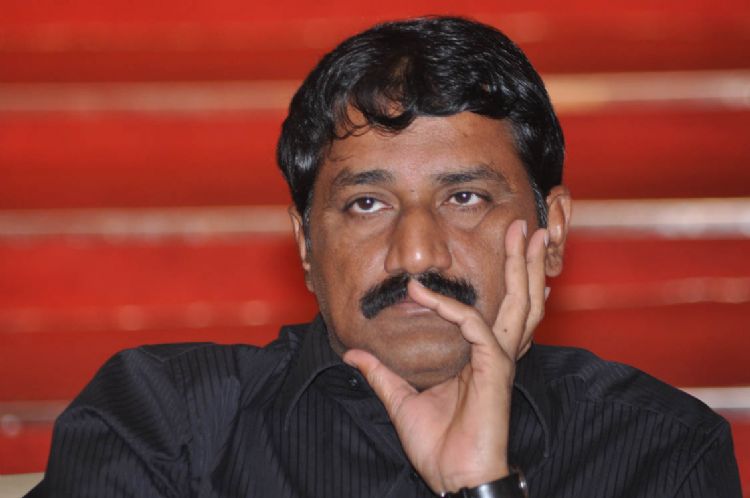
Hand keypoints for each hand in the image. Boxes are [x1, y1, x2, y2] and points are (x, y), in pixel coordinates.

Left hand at [343, 219, 547, 493]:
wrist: (453, 478)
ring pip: (519, 303)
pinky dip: (451, 308)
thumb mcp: (401, 401)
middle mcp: (497, 352)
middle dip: (525, 260)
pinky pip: (474, 326)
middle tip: (527, 226)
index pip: (494, 308)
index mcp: (482, 356)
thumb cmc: (438, 445)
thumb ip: (381, 374)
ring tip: (529, 234)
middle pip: (520, 297)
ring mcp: (498, 359)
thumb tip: (354, 355)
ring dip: (523, 267)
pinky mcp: (494, 369)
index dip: (491, 281)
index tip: (456, 259)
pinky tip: (424, 294)